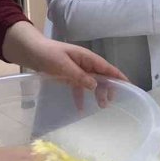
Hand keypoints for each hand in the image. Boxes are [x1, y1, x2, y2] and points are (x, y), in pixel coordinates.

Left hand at [2, 22, 127, 98]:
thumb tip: (95, 85)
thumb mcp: (63, 65)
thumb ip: (79, 75)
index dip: (118, 76)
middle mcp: (84, 63)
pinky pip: (78, 88)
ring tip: (101, 107)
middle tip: (109, 103)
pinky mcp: (68, 76)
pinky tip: (81, 109)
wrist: (29, 51)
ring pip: (92, 83)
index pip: (106, 67)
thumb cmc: (47, 54)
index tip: (129, 85)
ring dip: (97, 94)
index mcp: (86, 57)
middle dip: (108, 88)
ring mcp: (76, 70)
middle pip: (101, 76)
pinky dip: (81, 97)